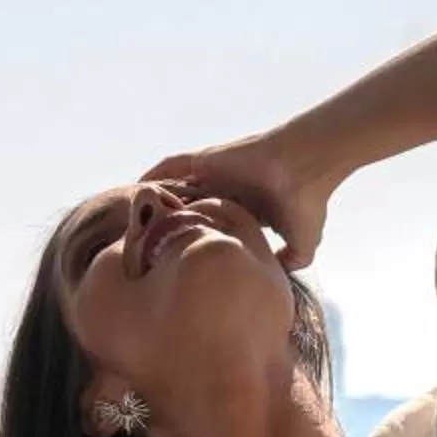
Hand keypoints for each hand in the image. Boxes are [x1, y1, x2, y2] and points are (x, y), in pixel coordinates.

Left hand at [145, 132, 333, 272]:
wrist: (306, 168)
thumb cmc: (308, 201)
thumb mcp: (302, 243)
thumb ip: (289, 262)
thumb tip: (276, 277)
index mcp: (241, 211)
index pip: (207, 229)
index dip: (189, 244)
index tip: (172, 266)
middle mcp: (223, 192)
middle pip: (183, 210)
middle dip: (162, 226)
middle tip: (140, 250)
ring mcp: (213, 175)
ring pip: (174, 189)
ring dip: (153, 202)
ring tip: (129, 222)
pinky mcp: (205, 160)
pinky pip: (170, 167)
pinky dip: (152, 176)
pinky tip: (133, 191)